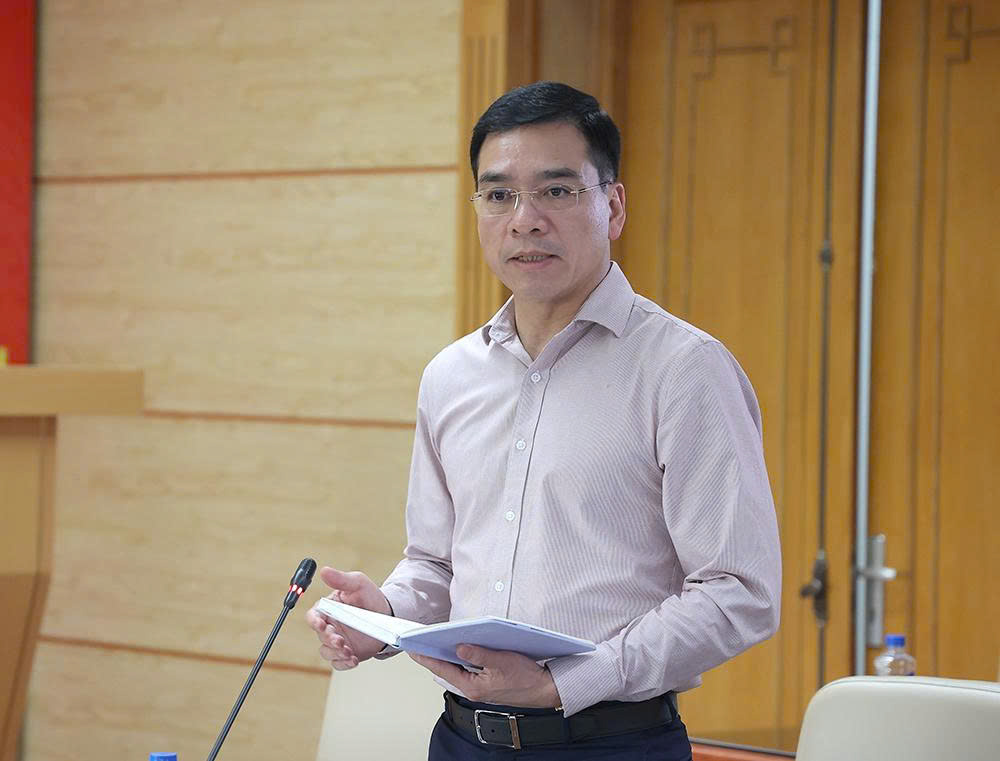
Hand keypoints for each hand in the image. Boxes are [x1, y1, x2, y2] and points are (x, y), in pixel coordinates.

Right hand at [306, 566, 391, 670]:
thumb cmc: (370, 597)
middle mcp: (330, 626)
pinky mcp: (347, 652)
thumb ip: (341, 579)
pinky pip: (339, 662)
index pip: (313, 616)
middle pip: (320, 636)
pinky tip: (353, 660)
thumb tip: (324, 571)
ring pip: (327, 651)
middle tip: (340, 640)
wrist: (388, 615)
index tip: (321, 624)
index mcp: (328, 609)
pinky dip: (344, 663)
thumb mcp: (358, 584)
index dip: (314, 621)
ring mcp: (338, 640)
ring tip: (348, 651)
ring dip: (336, 653)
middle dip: (328, 639)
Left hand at [409, 645, 561, 707]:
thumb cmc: (525, 678)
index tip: (412, 648)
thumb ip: (478, 654)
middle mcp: (473, 689)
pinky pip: (466, 672)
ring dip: (445, 659)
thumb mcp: (501, 661)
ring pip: (455, 672)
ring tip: (433, 644)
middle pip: (446, 671)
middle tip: (417, 644)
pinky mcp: (485, 684)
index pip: (443, 670)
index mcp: (473, 687)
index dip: (427, 658)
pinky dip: (458, 661)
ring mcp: (479, 688)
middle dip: (432, 657)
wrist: (543, 689)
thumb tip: (459, 647)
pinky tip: (456, 651)